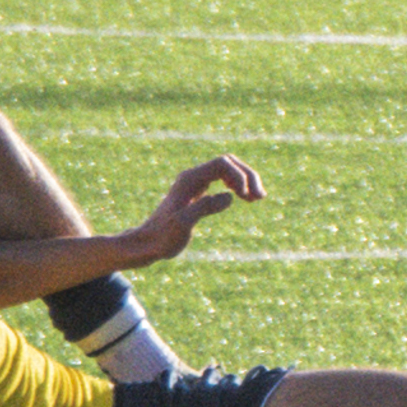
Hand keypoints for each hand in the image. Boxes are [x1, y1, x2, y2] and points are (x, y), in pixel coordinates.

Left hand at [121, 155, 264, 264]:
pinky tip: (244, 199)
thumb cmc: (162, 237)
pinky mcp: (198, 193)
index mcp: (190, 179)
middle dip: (248, 176)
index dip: (240, 176)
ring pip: (228, 170)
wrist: (146, 244)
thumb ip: (204, 208)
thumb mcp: (182, 224)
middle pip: (228, 163)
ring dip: (245, 180)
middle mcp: (193, 177)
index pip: (222, 164)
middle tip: (260, 197)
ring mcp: (195, 184)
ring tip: (257, 198)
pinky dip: (237, 186)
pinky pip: (223, 180)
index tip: (246, 197)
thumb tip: (230, 197)